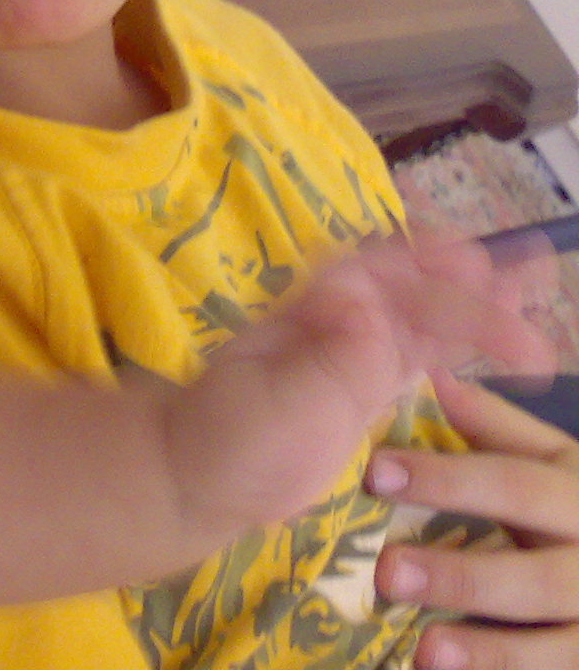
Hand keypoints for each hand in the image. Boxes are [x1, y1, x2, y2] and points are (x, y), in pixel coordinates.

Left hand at [170, 236, 552, 537]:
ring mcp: (354, 350)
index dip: (425, 255)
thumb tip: (371, 309)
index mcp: (310, 307)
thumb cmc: (229, 435)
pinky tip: (497, 338)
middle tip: (528, 271)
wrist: (200, 477)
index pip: (376, 267)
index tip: (473, 255)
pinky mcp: (366, 385)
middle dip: (467, 277)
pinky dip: (459, 343)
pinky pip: (421, 354)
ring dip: (475, 303)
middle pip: (411, 285)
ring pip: (425, 315)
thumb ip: (333, 360)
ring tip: (530, 288)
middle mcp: (337, 318)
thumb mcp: (279, 397)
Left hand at [371, 370, 578, 668]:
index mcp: (577, 494)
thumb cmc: (573, 510)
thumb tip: (434, 375)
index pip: (514, 483)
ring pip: (555, 643)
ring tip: (426, 650)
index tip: (376, 473)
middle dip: (463, 575)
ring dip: (490, 649)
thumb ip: (498, 426)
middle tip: (386, 572)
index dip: (447, 480)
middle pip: (536, 575)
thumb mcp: (553, 463)